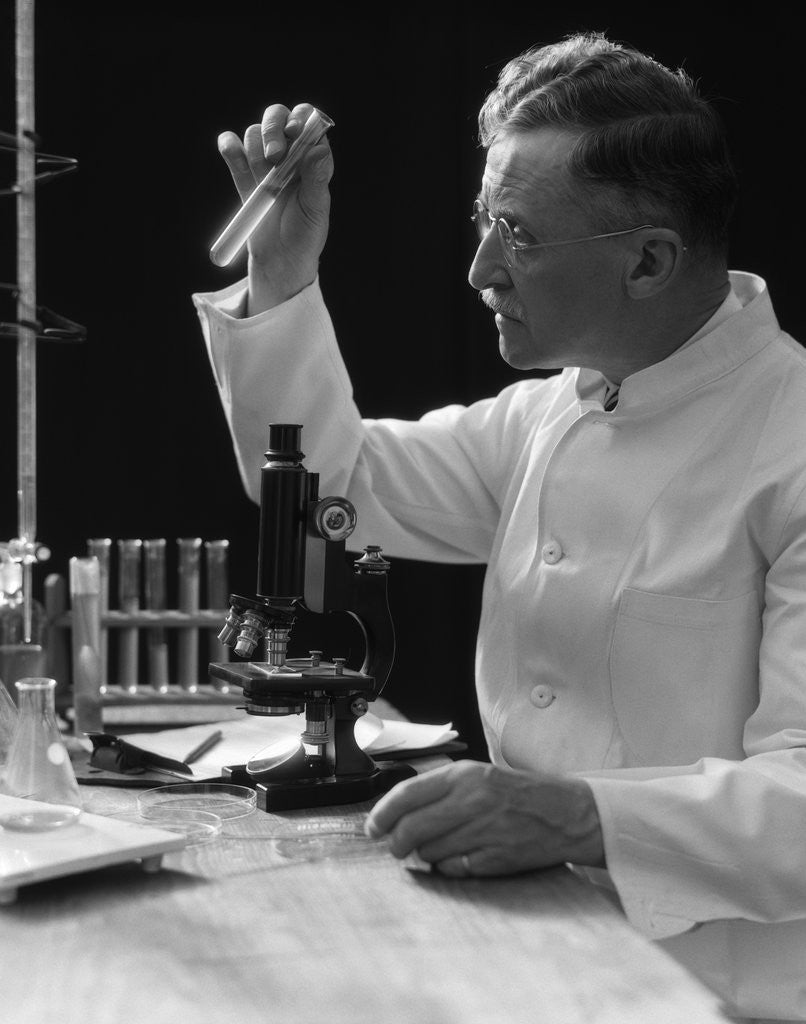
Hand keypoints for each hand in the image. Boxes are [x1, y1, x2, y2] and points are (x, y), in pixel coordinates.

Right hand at [217, 102, 333, 313]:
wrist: (280, 259)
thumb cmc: (305, 235)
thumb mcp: (316, 209)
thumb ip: (317, 178)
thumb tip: (318, 149)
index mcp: (312, 158)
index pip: (307, 120)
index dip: (299, 119)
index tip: (293, 134)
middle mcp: (289, 154)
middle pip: (277, 117)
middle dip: (273, 129)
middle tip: (274, 156)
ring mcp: (264, 163)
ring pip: (254, 132)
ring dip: (255, 148)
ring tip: (263, 179)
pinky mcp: (244, 174)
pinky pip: (231, 148)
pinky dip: (229, 146)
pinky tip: (231, 152)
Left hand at [365, 761, 604, 876]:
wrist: (566, 812)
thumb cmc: (517, 793)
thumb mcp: (478, 776)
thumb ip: (440, 789)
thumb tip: (396, 812)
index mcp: (463, 775)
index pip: (407, 794)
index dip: (382, 814)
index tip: (372, 827)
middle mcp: (472, 800)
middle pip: (411, 829)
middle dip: (396, 843)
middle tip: (396, 847)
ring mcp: (484, 830)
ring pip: (429, 852)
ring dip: (426, 855)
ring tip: (440, 846)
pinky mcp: (495, 857)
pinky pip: (453, 869)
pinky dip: (448, 867)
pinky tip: (459, 858)